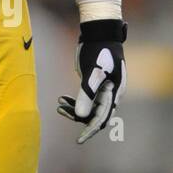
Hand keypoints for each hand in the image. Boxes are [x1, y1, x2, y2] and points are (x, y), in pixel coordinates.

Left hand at [57, 18, 126, 143]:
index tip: (79, 140)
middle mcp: (110, 94)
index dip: (90, 130)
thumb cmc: (99, 50)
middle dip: (78, 117)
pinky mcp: (93, 85)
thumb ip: (87, 94)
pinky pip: (84, 99)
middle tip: (61, 112)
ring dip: (73, 109)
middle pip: (94, 115)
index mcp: (114, 93)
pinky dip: (73, 101)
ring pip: (88, 108)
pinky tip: (61, 99)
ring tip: (59, 105)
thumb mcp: (93, 73)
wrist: (99, 33)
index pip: (102, 118)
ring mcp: (102, 89)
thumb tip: (82, 116)